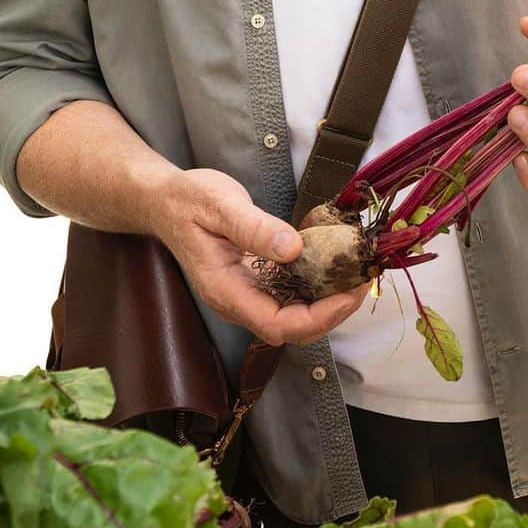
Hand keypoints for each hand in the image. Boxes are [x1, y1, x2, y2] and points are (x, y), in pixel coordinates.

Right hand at [154, 169, 368, 345]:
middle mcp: (238, 300)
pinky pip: (290, 292)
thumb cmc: (188, 201)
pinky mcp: (255, 279)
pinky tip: (333, 262)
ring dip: (328, 299)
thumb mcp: (220, 206)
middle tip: (363, 279)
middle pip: (293, 327)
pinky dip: (316, 283)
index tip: (348, 294)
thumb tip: (293, 248)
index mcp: (226, 291)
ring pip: (294, 313)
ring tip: (357, 272)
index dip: (318, 317)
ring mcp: (247, 292)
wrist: (165, 201)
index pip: (279, 325)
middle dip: (332, 311)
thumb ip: (254, 229)